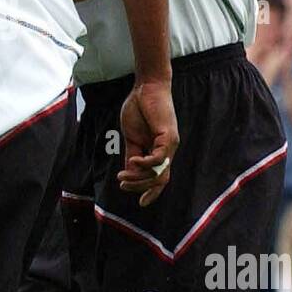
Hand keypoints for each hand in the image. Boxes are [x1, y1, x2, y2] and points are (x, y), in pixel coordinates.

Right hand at [118, 79, 178, 206]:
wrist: (145, 87)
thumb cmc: (139, 108)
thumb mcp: (132, 137)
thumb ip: (132, 155)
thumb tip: (128, 174)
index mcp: (159, 152)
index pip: (160, 179)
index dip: (152, 193)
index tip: (140, 203)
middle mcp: (168, 151)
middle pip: (159, 180)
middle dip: (140, 187)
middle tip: (122, 184)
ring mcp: (170, 144)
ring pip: (159, 172)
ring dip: (140, 178)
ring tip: (123, 176)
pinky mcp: (168, 136)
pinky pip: (159, 158)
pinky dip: (146, 164)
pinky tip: (133, 161)